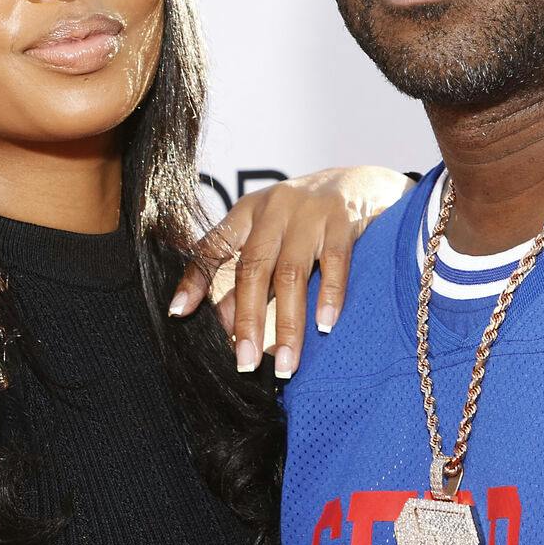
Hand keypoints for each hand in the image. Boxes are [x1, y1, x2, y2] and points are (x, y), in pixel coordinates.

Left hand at [170, 167, 413, 376]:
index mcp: (249, 211)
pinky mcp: (344, 218)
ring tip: (286, 363)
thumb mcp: (274, 237)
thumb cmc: (310, 216)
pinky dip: (329, 295)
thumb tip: (222, 322)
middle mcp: (275, 208)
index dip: (195, 279)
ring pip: (291, 274)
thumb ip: (250, 276)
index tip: (179, 314)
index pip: (214, 246)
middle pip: (253, 269)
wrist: (364, 181)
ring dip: (288, 324)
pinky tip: (325, 325)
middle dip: (247, 321)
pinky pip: (334, 261)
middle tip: (246, 362)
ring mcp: (310, 212)